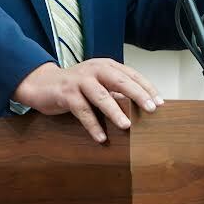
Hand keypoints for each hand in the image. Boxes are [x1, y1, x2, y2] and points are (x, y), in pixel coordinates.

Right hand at [13, 60, 163, 143]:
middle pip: (120, 81)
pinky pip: (83, 111)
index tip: (160, 103)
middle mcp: (95, 70)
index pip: (131, 75)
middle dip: (138, 95)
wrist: (43, 84)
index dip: (146, 88)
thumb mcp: (98, 84)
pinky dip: (93, 125)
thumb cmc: (76, 86)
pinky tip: (101, 138)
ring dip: (115, 111)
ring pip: (101, 96)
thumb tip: (142, 106)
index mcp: (106, 66)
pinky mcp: (67, 93)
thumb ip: (116, 91)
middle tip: (152, 109)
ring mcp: (80, 81)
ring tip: (126, 125)